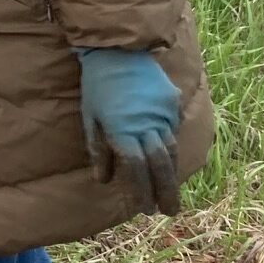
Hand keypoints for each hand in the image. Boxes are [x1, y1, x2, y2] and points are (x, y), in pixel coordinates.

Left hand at [77, 48, 182, 216]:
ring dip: (171, 173)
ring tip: (171, 192)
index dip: (141, 191)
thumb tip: (104, 180)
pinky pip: (173, 130)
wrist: (119, 50)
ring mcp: (162, 113)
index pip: (135, 169)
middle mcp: (146, 125)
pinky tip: (168, 159)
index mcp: (122, 130)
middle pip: (159, 165)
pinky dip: (170, 147)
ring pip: (170, 149)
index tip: (145, 209)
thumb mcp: (90, 117)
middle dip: (165, 191)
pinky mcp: (172, 103)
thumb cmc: (98, 86)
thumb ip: (98, 149)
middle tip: (170, 212)